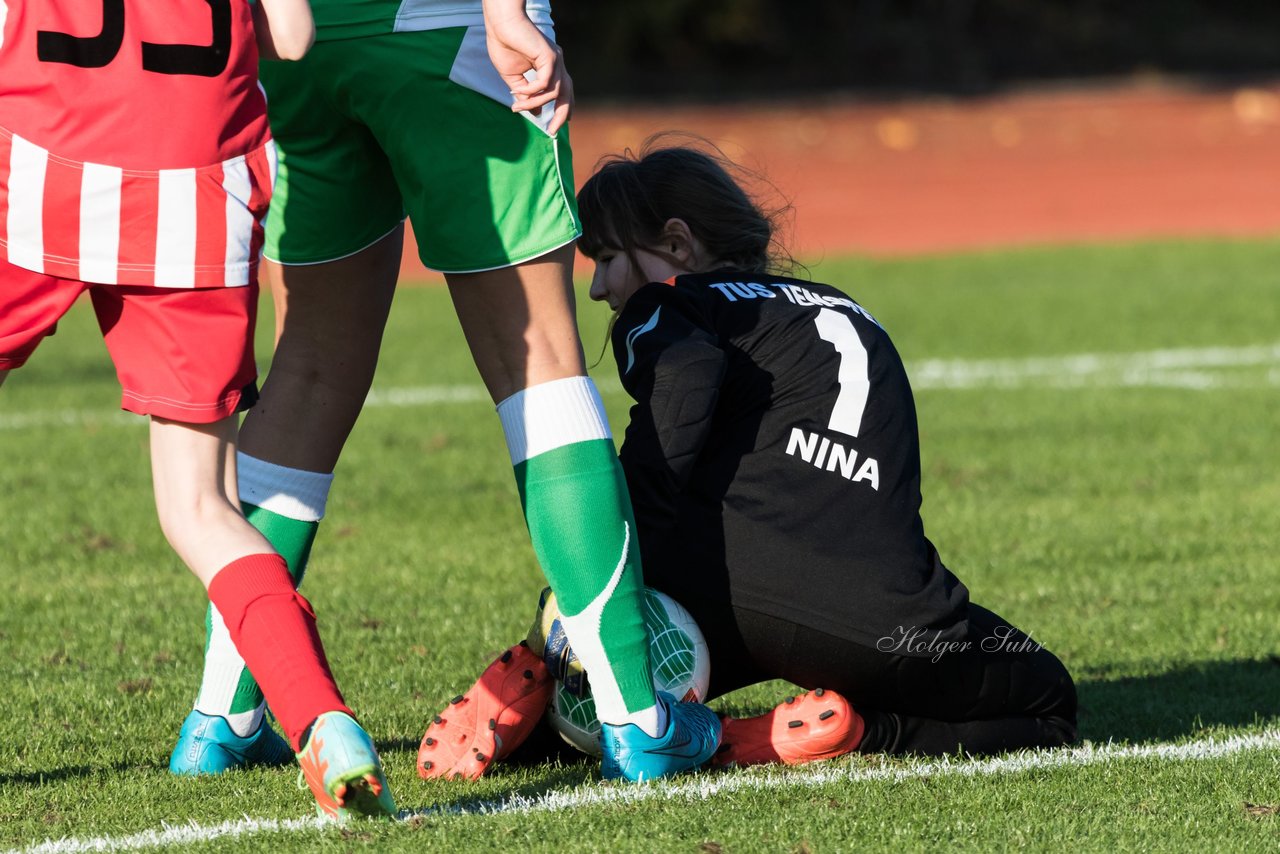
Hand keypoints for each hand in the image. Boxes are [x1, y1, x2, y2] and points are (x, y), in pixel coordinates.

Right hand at [482, 0, 573, 133]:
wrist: (500, 24)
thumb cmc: (504, 44)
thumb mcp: (514, 78)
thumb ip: (525, 95)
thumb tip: (534, 113)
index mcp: (550, 67)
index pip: (564, 91)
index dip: (564, 108)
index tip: (555, 125)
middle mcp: (557, 64)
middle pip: (568, 94)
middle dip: (562, 115)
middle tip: (551, 131)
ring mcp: (556, 60)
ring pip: (554, 92)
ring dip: (534, 103)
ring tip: (517, 107)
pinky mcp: (550, 56)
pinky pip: (545, 83)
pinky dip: (532, 91)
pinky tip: (517, 91)